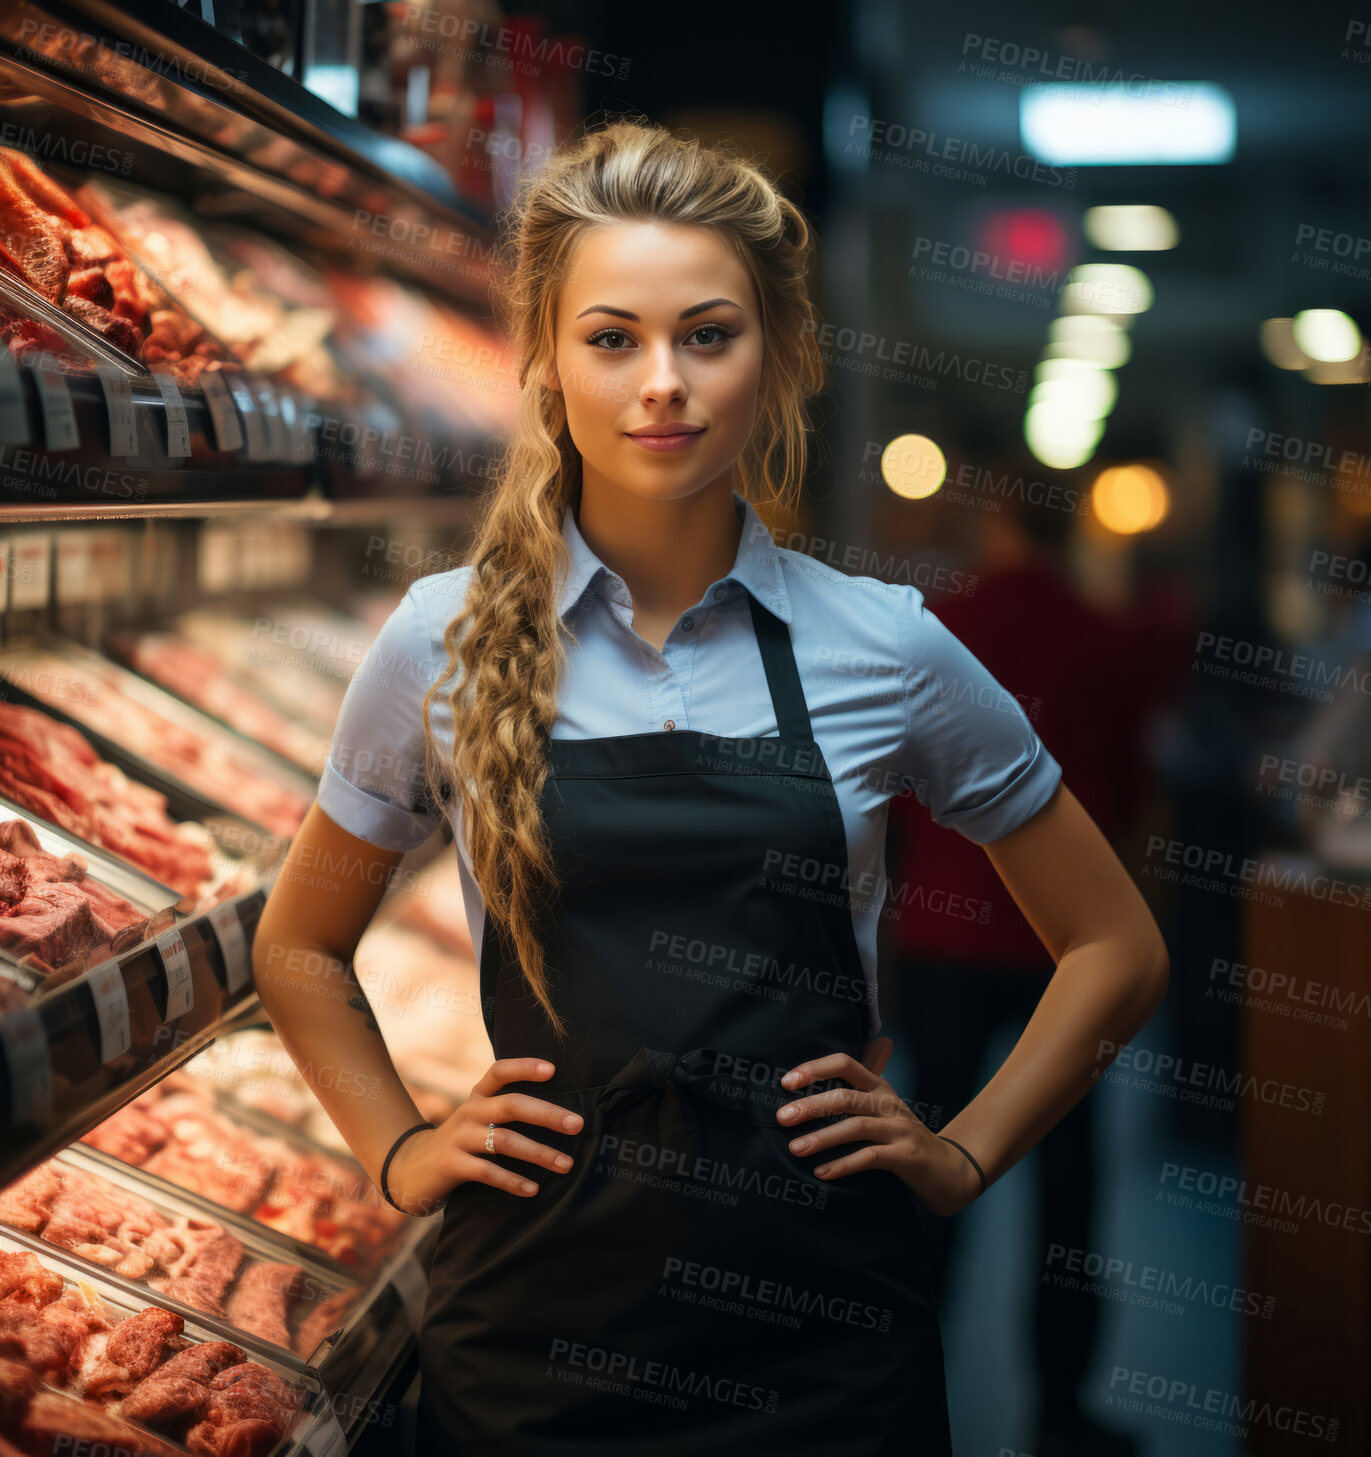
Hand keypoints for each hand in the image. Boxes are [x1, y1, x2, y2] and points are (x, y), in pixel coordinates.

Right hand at [385, 1057, 582, 1214]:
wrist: (411, 1169)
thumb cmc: (461, 1142)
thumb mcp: (478, 1119)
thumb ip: (506, 1111)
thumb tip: (559, 1113)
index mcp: (478, 1096)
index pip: (499, 1071)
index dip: (524, 1067)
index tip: (553, 1070)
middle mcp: (469, 1111)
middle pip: (510, 1105)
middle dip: (546, 1114)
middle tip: (578, 1125)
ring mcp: (458, 1137)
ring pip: (504, 1141)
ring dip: (538, 1153)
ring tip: (566, 1164)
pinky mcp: (451, 1164)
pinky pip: (487, 1171)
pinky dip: (512, 1181)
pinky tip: (533, 1189)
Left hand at [776, 1037, 982, 1216]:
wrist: (948, 1170)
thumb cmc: (904, 1137)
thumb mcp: (882, 1108)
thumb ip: (855, 1089)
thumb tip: (819, 1070)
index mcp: (879, 1087)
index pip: (845, 1063)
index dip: (815, 1068)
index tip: (786, 1082)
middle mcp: (889, 1102)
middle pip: (846, 1096)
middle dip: (811, 1105)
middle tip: (782, 1117)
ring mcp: (899, 1128)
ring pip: (856, 1126)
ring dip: (822, 1138)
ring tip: (795, 1148)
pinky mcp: (906, 1156)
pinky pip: (870, 1157)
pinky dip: (844, 1164)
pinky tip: (822, 1172)